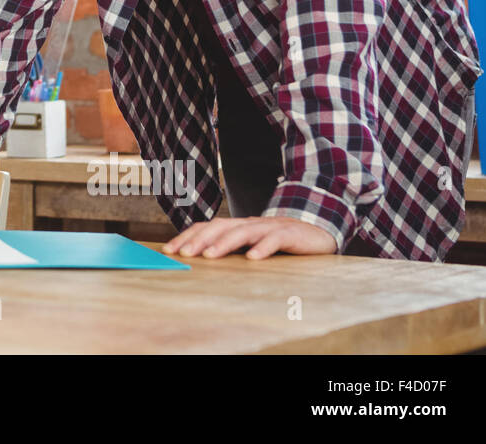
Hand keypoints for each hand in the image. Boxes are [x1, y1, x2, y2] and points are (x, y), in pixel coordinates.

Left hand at [162, 216, 336, 259]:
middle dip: (199, 240)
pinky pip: (274, 240)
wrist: (316, 231)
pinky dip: (263, 248)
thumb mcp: (250, 244)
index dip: (187, 236)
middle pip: (220, 227)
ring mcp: (269, 227)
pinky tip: (253, 258)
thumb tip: (198, 261)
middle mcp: (249, 223)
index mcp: (237, 225)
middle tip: (184, 254)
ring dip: (224, 244)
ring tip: (209, 256)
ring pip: (243, 232)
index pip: (207, 227)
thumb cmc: (277, 241)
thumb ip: (230, 249)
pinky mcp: (290, 235)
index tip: (169, 250)